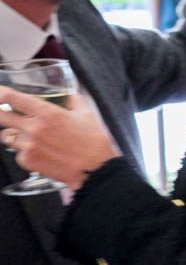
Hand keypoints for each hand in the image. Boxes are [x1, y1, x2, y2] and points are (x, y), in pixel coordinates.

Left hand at [0, 88, 117, 188]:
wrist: (96, 170)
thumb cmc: (94, 142)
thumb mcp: (88, 114)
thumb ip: (74, 101)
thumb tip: (69, 94)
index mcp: (48, 113)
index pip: (11, 97)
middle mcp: (34, 128)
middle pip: (0, 116)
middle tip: (3, 113)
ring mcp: (29, 146)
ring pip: (6, 136)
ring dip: (13, 134)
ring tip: (28, 137)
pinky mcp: (28, 161)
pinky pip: (17, 153)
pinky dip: (24, 152)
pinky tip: (40, 153)